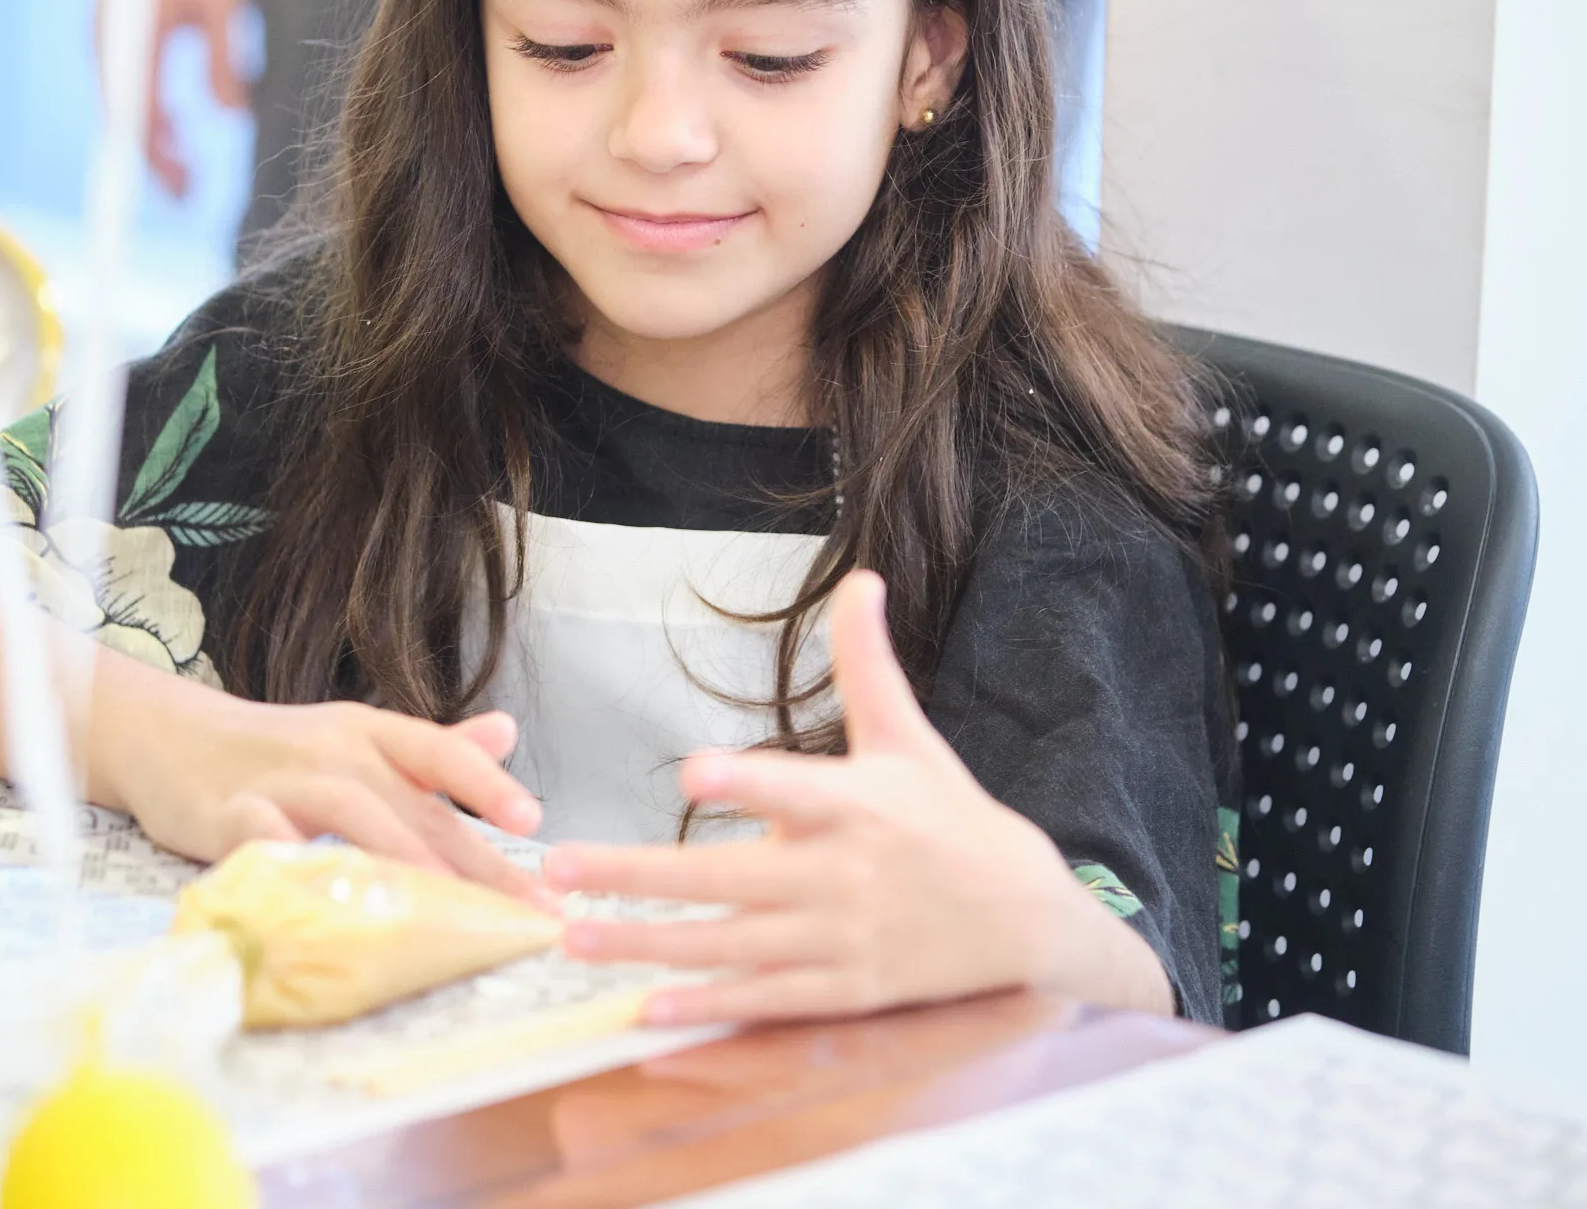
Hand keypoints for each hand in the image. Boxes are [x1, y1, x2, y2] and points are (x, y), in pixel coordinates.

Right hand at [92, 654, 550, 902]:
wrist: (171, 736)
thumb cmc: (277, 749)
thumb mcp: (357, 736)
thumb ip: (432, 748)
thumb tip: (508, 732)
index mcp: (369, 732)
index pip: (438, 751)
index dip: (486, 782)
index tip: (534, 819)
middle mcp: (333, 750)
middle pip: (411, 804)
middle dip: (472, 860)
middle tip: (523, 909)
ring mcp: (281, 779)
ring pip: (351, 815)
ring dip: (400, 860)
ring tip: (444, 905)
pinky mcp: (228, 812)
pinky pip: (268, 840)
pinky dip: (298, 866)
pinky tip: (328, 903)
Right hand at [98, 0, 254, 197]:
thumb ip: (226, 58)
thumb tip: (229, 116)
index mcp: (129, 41)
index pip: (138, 124)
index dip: (161, 165)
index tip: (189, 195)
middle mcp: (109, 40)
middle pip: (127, 119)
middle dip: (158, 159)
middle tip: (193, 192)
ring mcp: (111, 29)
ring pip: (128, 100)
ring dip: (155, 134)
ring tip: (188, 164)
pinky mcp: (121, 19)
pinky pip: (131, 77)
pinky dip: (152, 105)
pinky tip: (180, 120)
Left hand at [543, 572, 1173, 1024]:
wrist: (1027, 918)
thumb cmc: (951, 817)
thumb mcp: (910, 736)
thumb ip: (867, 664)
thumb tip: (862, 577)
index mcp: (857, 803)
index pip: (794, 789)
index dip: (747, 781)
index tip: (692, 771)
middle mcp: (843, 875)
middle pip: (728, 878)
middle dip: (639, 875)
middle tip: (559, 866)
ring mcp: (841, 941)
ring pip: (730, 946)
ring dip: (647, 944)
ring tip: (572, 936)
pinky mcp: (845, 993)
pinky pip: (765, 1002)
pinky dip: (709, 1008)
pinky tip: (646, 1009)